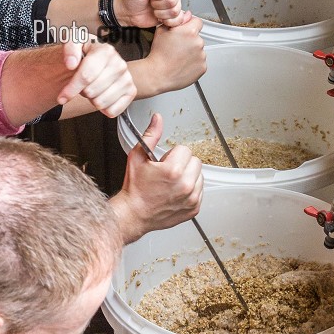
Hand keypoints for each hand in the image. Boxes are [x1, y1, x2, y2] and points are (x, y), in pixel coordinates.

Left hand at [56, 41, 135, 118]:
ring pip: (101, 103)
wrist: (97, 58)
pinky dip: (103, 108)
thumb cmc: (84, 52)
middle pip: (92, 91)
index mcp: (106, 51)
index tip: (62, 97)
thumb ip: (69, 50)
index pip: (86, 76)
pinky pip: (112, 111)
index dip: (71, 89)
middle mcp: (119, 64)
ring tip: (93, 87)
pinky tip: (102, 95)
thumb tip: (71, 63)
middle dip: (82, 91)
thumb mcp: (73, 44)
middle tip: (84, 83)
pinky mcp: (131, 91)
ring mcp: (127, 79)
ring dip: (92, 99)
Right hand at [113, 113, 203, 240]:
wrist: (133, 214)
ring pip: (199, 176)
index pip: (185, 150)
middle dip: (182, 164)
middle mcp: (185, 185)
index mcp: (173, 170)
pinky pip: (199, 190)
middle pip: (195, 161)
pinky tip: (175, 192)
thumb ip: (151, 136)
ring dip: (188, 176)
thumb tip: (158, 119)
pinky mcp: (194, 208)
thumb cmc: (134, 188)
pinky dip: (190, 190)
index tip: (163, 163)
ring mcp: (191, 198)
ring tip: (171, 183)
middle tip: (167, 173)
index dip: (172, 155)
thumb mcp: (137, 157)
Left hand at [114, 0, 183, 28]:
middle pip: (174, 0)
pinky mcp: (173, 13)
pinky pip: (178, 19)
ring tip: (153, 8)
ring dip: (161, 13)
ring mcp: (173, 1)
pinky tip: (159, 17)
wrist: (128, 12)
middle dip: (159, 4)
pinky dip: (167, 21)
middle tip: (151, 1)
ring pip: (175, 11)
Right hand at [140, 13, 206, 93]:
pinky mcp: (202, 68)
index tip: (186, 30)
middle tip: (177, 47)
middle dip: (189, 40)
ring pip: (199, 50)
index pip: (197, 21)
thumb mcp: (161, 31)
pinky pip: (200, 62)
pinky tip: (182, 65)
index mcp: (189, 31)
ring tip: (178, 58)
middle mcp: (198, 43)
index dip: (190, 25)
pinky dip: (194, 64)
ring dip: (192, 52)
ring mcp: (202, 56)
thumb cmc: (158, 54)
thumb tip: (186, 15)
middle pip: (197, 37)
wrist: (157, 74)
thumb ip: (176, 21)